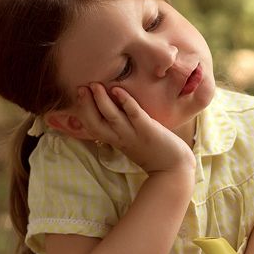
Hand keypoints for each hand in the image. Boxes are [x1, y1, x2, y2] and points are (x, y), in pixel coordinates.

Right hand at [75, 83, 194, 174]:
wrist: (174, 168)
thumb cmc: (154, 152)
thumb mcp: (132, 141)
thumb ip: (123, 128)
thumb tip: (116, 109)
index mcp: (116, 140)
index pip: (92, 127)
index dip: (83, 112)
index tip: (79, 93)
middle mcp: (121, 138)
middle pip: (96, 123)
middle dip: (86, 106)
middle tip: (81, 88)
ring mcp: (134, 134)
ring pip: (112, 117)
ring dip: (101, 101)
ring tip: (95, 85)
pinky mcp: (148, 130)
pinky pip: (134, 114)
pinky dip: (125, 102)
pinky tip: (118, 90)